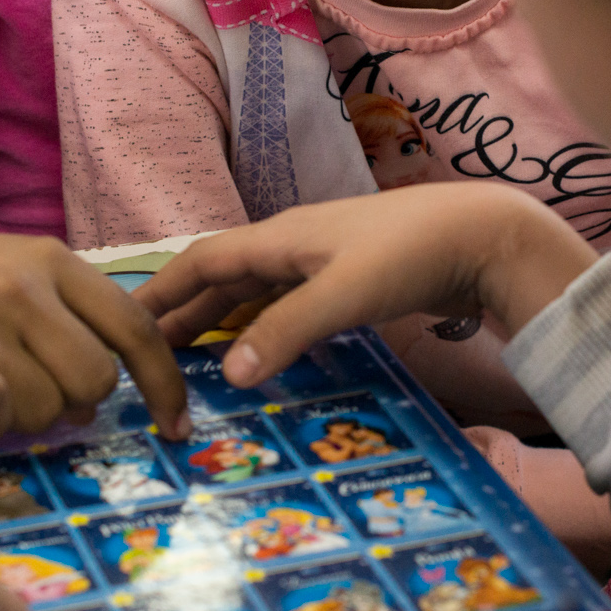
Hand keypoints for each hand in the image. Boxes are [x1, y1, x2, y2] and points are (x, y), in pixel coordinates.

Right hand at [0, 218, 190, 441]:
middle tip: (26, 399)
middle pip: (97, 379)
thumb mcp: (2, 278)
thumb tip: (96, 402)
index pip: (137, 326)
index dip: (165, 382)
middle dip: (72, 406)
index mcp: (51, 261)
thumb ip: (58, 325)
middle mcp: (23, 284)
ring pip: (48, 405)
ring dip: (21, 419)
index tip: (174, 423)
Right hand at [134, 184, 597, 387]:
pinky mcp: (355, 280)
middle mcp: (295, 244)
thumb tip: (228, 374)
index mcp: (281, 238)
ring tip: (196, 360)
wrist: (487, 235)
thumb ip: (287, 330)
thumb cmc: (413, 254)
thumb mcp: (344, 293)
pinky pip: (292, 304)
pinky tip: (267, 353)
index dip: (160, 290)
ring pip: (258, 292)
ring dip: (225, 322)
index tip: (123, 321)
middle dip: (185, 313)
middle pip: (225, 278)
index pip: (203, 261)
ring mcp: (326, 261)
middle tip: (148, 354)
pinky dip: (268, 327)